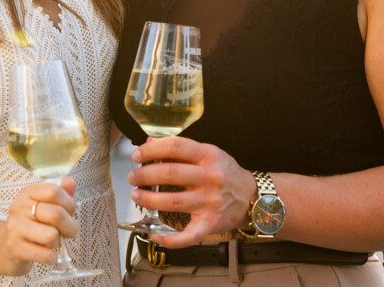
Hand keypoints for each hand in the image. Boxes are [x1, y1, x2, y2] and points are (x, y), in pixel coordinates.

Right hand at [0, 178, 77, 274]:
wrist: (5, 246)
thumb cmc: (31, 224)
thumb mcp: (45, 205)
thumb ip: (61, 194)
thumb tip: (71, 182)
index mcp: (28, 193)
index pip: (55, 192)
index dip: (69, 204)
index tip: (69, 212)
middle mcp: (19, 207)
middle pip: (56, 214)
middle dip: (69, 226)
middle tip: (67, 231)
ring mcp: (15, 228)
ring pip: (52, 235)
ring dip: (57, 242)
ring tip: (51, 242)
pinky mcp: (15, 248)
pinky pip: (46, 255)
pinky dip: (51, 257)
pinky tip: (45, 253)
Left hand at [126, 137, 253, 248]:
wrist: (251, 196)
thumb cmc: (225, 172)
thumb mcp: (208, 153)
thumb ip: (182, 149)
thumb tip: (150, 144)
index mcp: (208, 156)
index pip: (175, 147)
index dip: (151, 150)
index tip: (137, 154)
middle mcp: (210, 178)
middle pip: (170, 174)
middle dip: (144, 175)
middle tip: (133, 177)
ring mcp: (210, 202)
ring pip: (172, 201)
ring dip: (148, 199)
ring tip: (136, 195)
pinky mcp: (210, 224)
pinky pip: (188, 235)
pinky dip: (169, 239)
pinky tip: (155, 235)